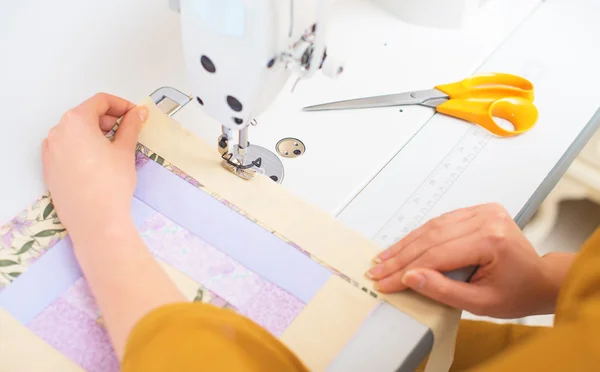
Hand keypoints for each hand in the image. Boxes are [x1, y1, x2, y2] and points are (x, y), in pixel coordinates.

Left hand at [42, 93, 147, 244]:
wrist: (95, 220)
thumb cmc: (111, 184)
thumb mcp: (125, 150)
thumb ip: (131, 126)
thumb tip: (138, 113)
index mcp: (76, 121)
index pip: (100, 101)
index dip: (122, 105)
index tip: (135, 115)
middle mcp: (58, 132)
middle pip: (85, 114)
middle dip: (109, 119)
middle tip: (128, 131)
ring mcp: (50, 150)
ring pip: (75, 132)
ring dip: (96, 133)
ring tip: (114, 148)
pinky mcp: (50, 167)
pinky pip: (67, 148)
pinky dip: (82, 147)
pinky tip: (98, 162)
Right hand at [367, 203, 566, 317]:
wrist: (540, 280)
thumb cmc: (517, 293)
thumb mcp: (481, 302)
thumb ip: (442, 290)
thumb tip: (409, 277)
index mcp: (491, 241)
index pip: (437, 255)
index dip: (406, 270)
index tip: (385, 282)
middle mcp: (487, 220)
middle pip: (431, 238)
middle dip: (400, 257)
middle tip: (378, 271)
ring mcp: (482, 212)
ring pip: (432, 227)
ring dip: (405, 244)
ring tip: (384, 259)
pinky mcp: (477, 211)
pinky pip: (441, 221)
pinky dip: (419, 235)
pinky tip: (403, 246)